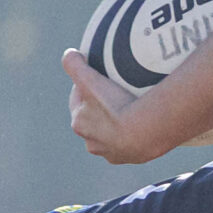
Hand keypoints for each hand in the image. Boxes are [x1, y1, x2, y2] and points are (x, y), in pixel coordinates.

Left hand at [62, 51, 161, 165]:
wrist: (144, 133)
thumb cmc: (116, 106)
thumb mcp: (90, 80)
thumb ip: (74, 65)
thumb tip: (68, 54)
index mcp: (79, 123)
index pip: (78, 100)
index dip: (87, 86)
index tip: (99, 77)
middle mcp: (92, 142)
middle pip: (94, 119)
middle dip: (102, 106)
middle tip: (118, 91)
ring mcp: (112, 152)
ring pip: (112, 134)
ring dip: (118, 123)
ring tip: (133, 107)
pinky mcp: (131, 158)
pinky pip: (131, 143)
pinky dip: (134, 134)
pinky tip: (144, 123)